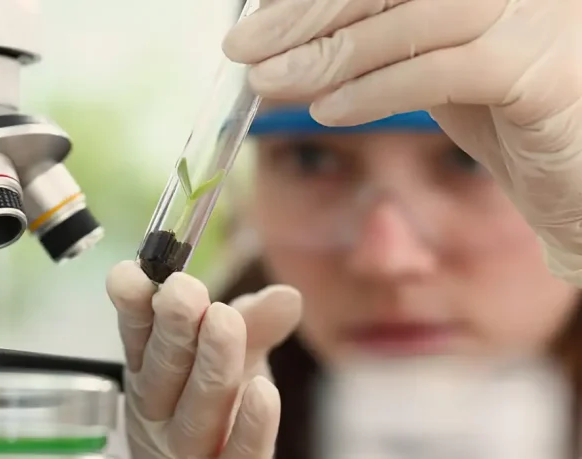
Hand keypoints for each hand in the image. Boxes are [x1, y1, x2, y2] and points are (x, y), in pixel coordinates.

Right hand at [106, 261, 301, 457]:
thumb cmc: (220, 397)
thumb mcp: (237, 352)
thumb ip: (256, 323)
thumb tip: (288, 296)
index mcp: (151, 369)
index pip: (138, 337)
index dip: (134, 306)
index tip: (131, 274)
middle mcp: (161, 408)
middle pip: (161, 372)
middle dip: (173, 329)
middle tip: (182, 291)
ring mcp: (187, 447)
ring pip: (194, 412)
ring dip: (209, 366)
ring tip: (223, 321)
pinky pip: (236, 456)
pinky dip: (249, 427)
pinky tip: (263, 391)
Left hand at [223, 0, 581, 285]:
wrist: (578, 177)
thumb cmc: (504, 116)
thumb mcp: (429, 65)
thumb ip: (374, 48)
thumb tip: (286, 47)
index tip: (254, 22)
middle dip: (305, 13)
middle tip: (243, 47)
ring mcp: (534, 18)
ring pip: (413, 19)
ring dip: (330, 53)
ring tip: (271, 82)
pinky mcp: (544, 72)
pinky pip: (443, 72)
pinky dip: (377, 90)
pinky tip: (329, 111)